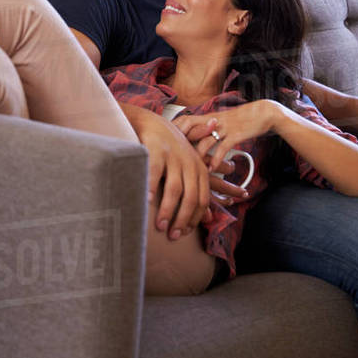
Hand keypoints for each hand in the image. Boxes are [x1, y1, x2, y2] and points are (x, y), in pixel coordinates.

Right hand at [134, 113, 213, 240]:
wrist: (152, 122)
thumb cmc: (170, 151)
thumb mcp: (189, 166)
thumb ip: (199, 189)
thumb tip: (210, 217)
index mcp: (199, 168)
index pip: (203, 198)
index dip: (196, 217)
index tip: (187, 232)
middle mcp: (189, 163)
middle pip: (191, 197)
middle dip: (183, 219)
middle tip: (174, 235)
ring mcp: (173, 156)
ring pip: (174, 190)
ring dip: (167, 211)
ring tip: (160, 226)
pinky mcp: (156, 150)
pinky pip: (155, 174)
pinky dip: (152, 190)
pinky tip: (147, 203)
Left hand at [174, 101, 278, 170]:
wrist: (264, 113)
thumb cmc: (242, 120)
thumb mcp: (222, 122)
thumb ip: (208, 129)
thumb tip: (196, 141)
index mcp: (208, 117)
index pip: (184, 120)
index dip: (172, 130)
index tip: (162, 142)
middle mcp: (212, 120)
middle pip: (189, 127)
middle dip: (178, 141)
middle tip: (170, 157)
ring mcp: (223, 127)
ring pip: (204, 141)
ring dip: (197, 156)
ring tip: (190, 170)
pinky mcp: (235, 134)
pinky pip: (222, 147)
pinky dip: (216, 159)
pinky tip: (212, 169)